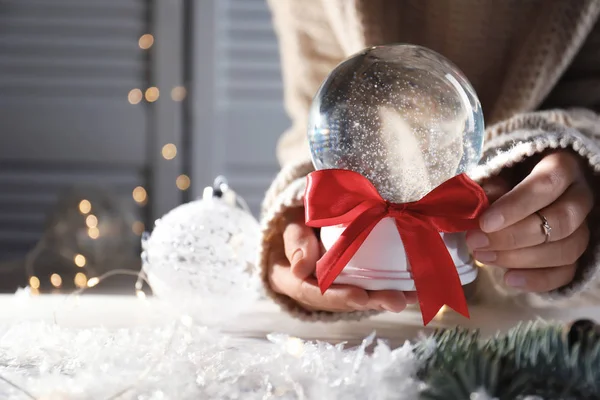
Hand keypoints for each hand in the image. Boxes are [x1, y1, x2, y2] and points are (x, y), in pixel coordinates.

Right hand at [268, 207, 417, 312]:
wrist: (303, 216)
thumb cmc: (296, 218)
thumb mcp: (291, 222)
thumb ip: (295, 240)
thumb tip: (301, 269)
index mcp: (289, 279)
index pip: (311, 292)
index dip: (337, 297)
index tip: (361, 297)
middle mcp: (310, 291)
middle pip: (341, 301)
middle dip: (371, 302)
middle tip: (396, 300)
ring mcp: (331, 288)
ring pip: (358, 296)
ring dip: (386, 297)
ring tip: (411, 296)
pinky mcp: (349, 281)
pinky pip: (368, 286)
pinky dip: (391, 286)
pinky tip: (414, 288)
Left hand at [467, 151, 593, 291]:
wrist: (521, 195)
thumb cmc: (506, 181)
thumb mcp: (495, 175)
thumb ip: (488, 188)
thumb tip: (476, 208)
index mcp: (561, 167)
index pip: (547, 184)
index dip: (516, 205)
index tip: (485, 222)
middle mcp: (580, 196)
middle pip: (560, 221)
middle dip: (514, 236)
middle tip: (477, 242)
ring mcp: (583, 227)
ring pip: (567, 249)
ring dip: (521, 259)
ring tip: (484, 256)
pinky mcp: (577, 254)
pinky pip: (567, 273)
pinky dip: (538, 280)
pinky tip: (509, 279)